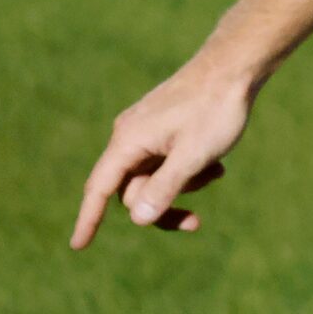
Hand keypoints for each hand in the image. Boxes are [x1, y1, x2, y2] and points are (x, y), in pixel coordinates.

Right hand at [73, 57, 257, 248]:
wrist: (234, 67)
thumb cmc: (215, 110)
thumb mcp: (193, 156)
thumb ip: (165, 188)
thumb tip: (137, 219)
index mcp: (128, 142)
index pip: (100, 189)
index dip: (89, 218)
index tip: (77, 246)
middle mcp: (129, 137)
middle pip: (132, 190)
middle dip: (162, 207)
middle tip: (195, 224)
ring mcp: (146, 132)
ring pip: (154, 177)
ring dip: (183, 185)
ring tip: (216, 171)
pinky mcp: (164, 129)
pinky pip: (167, 162)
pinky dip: (189, 169)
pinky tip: (217, 164)